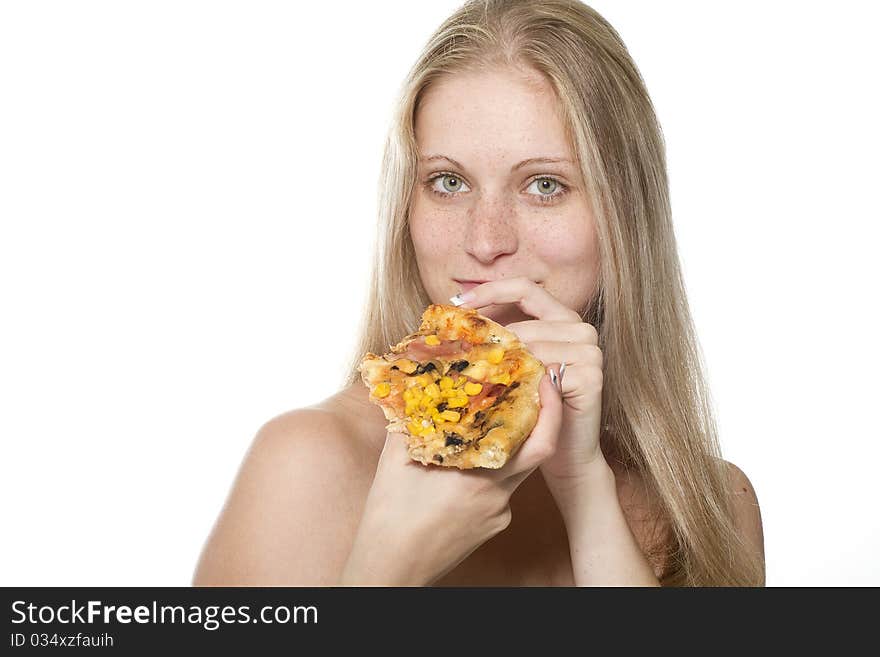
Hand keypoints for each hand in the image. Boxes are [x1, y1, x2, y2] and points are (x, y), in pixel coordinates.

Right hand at [341, 372, 562, 585]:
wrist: (391, 569)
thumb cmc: (389, 518)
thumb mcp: (396, 459)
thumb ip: (412, 419)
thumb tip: (415, 387)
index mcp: (480, 476)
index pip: (539, 441)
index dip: (550, 408)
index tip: (545, 380)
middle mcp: (498, 497)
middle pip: (536, 452)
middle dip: (537, 418)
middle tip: (528, 389)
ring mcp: (498, 515)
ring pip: (515, 470)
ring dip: (508, 444)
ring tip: (488, 421)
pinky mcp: (492, 526)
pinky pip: (500, 490)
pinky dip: (491, 470)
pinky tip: (468, 462)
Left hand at [456, 276, 606, 495]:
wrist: (566, 451)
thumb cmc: (535, 406)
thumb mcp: (516, 362)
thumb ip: (502, 335)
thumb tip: (453, 310)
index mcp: (562, 316)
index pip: (523, 288)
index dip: (489, 290)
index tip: (455, 303)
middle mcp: (580, 328)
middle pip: (524, 324)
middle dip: (488, 340)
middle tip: (455, 354)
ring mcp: (590, 351)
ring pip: (532, 348)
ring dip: (502, 366)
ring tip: (474, 381)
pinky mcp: (592, 377)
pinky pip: (545, 373)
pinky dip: (521, 384)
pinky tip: (505, 397)